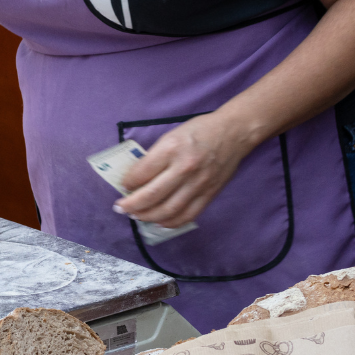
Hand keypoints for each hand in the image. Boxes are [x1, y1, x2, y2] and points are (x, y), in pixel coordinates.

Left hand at [115, 113, 256, 227]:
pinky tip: (158, 222)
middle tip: (120, 208)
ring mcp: (198, 184)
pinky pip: (187, 215)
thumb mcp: (171, 136)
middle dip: (131, 205)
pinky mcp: (209, 194)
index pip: (141, 173)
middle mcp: (184, 168)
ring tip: (136, 216)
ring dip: (147, 216)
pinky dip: (170, 222)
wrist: (234, 133)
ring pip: (167, 210)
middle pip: (151, 195)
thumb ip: (154, 157)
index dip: (126, 183)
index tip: (123, 187)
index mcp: (171, 149)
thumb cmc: (199, 131)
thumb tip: (135, 179)